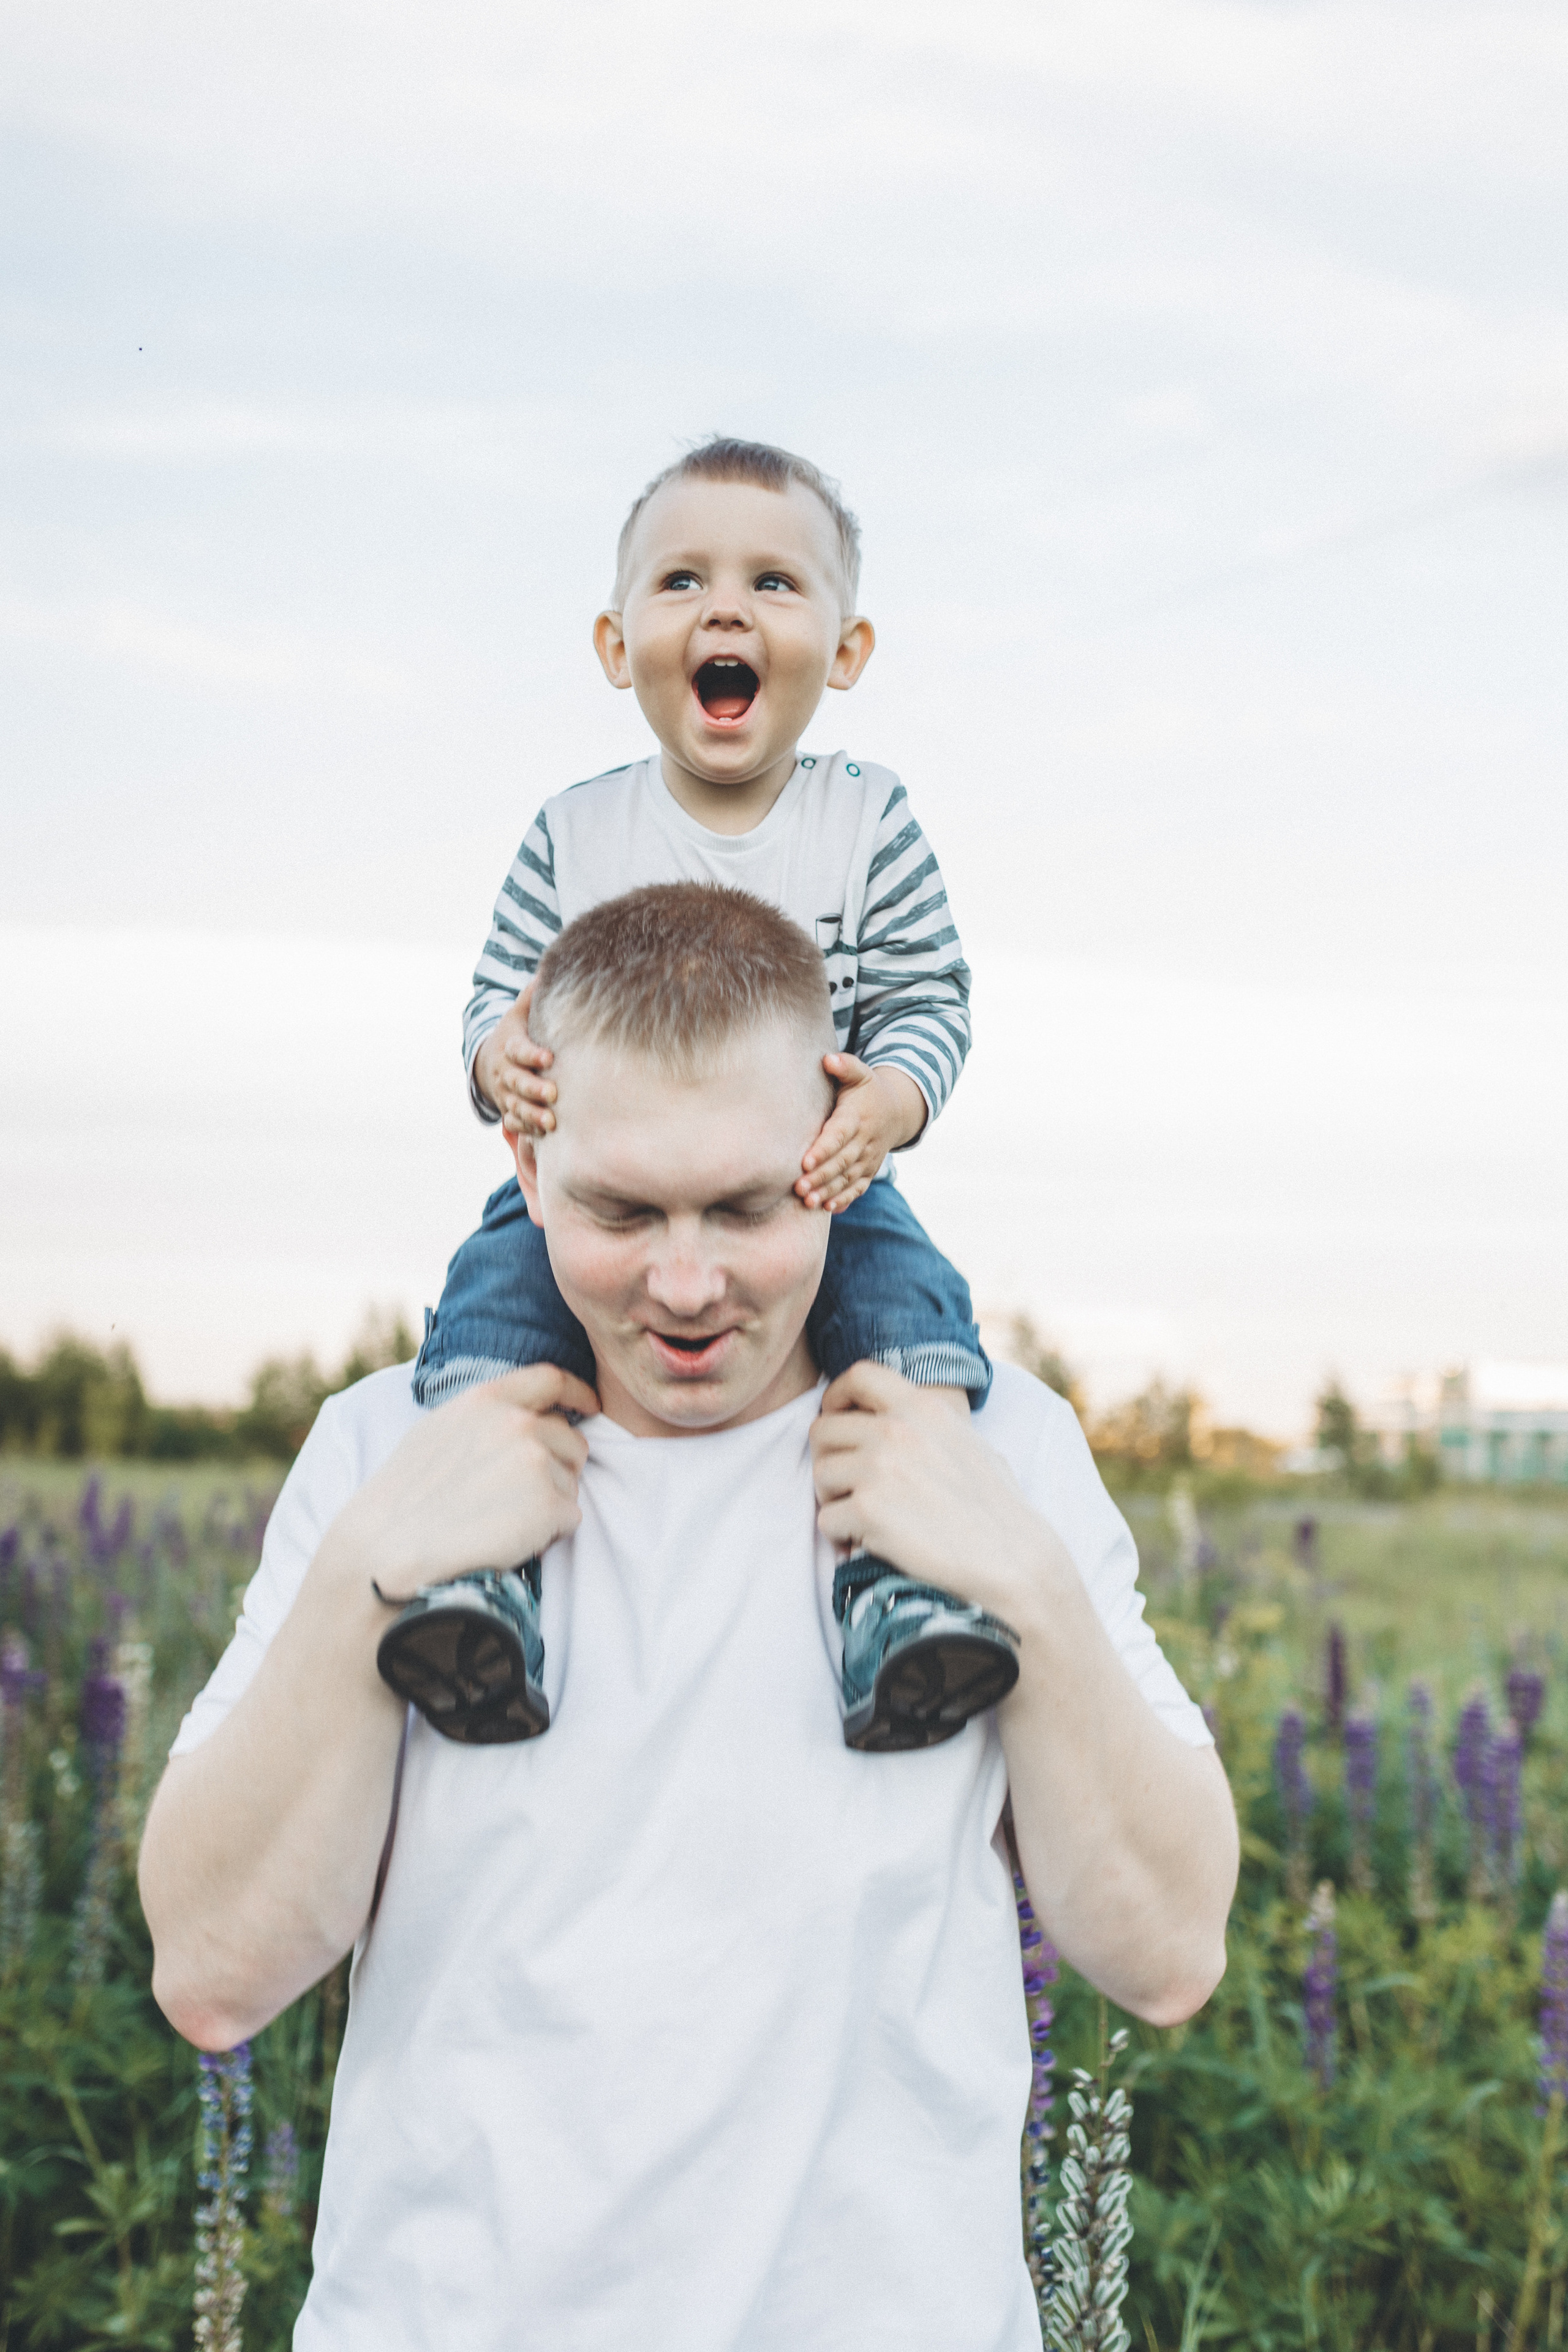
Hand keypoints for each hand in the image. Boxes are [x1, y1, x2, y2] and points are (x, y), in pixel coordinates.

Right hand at [330, 1366, 599, 1599]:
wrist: (386, 1549)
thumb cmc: (404, 1497)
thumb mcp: (438, 1431)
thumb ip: (484, 1415)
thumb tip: (523, 1414)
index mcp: (487, 1400)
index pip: (551, 1379)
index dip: (577, 1392)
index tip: (589, 1406)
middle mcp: (518, 1423)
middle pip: (570, 1440)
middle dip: (557, 1468)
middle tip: (517, 1499)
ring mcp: (537, 1463)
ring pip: (571, 1482)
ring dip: (549, 1503)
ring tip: (501, 1520)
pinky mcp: (549, 1505)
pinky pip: (571, 1518)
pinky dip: (549, 1533)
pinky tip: (509, 1540)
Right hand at [475, 983, 556, 1137]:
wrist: (488, 1062)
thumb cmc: (515, 1035)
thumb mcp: (519, 1014)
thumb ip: (531, 996)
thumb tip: (547, 971)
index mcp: (510, 1047)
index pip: (519, 1051)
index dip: (532, 1055)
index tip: (549, 1058)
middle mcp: (506, 1073)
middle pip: (518, 1082)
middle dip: (533, 1089)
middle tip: (552, 1093)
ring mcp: (506, 1094)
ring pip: (516, 1106)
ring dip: (532, 1114)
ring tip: (550, 1122)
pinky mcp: (509, 1110)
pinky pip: (514, 1122)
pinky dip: (525, 1129)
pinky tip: (541, 1135)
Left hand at [795, 1056, 928, 1211]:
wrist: (896, 1111)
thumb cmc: (867, 1090)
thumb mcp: (860, 1073)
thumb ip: (845, 1066)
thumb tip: (828, 1059)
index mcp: (857, 1117)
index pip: (839, 1135)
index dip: (823, 1149)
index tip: (805, 1162)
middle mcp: (865, 1140)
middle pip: (842, 1162)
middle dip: (821, 1176)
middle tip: (799, 1188)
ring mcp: (868, 1158)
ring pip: (848, 1178)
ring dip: (829, 1191)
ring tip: (808, 1202)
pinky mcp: (869, 1170)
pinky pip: (858, 1187)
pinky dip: (845, 1198)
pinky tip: (829, 1208)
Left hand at [809, 1363, 1064, 1629]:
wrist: (1012, 1559)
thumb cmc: (998, 1509)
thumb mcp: (970, 1443)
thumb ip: (929, 1426)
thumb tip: (899, 1420)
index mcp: (924, 1407)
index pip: (859, 1376)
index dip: (837, 1398)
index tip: (837, 1421)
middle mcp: (897, 1429)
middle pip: (824, 1429)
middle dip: (828, 1459)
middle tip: (844, 1489)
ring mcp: (880, 1467)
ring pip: (821, 1474)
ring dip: (832, 1500)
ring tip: (858, 1521)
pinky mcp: (868, 1510)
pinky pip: (826, 1519)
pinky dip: (839, 1536)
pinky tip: (863, 1545)